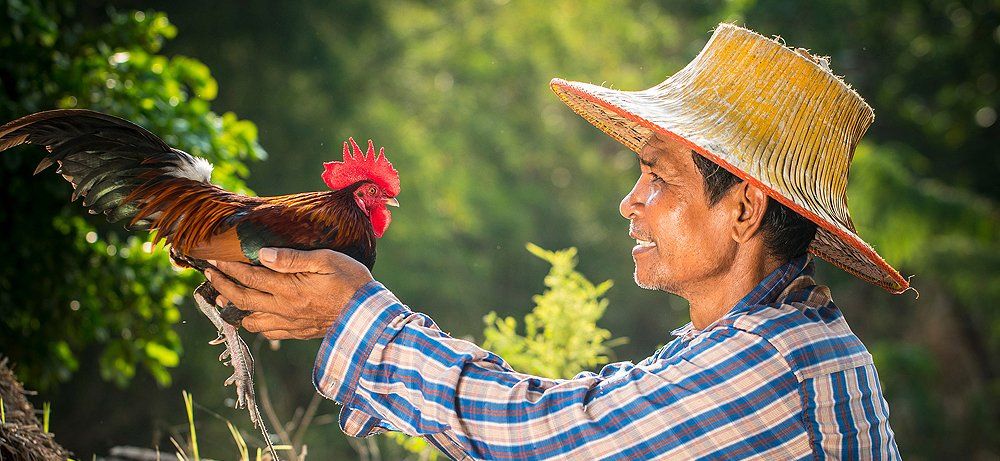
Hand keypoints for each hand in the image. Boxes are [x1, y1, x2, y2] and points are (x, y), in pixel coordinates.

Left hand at [205, 247, 373, 339]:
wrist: (369, 314)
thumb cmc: (351, 281)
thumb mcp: (325, 259)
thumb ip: (292, 258)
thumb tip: (262, 254)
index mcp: (288, 289)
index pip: (248, 277)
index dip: (227, 268)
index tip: (213, 258)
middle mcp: (284, 309)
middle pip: (242, 299)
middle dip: (221, 285)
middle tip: (208, 274)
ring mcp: (290, 323)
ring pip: (250, 320)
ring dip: (232, 308)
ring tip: (223, 296)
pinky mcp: (298, 332)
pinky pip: (267, 332)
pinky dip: (253, 324)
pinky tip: (252, 316)